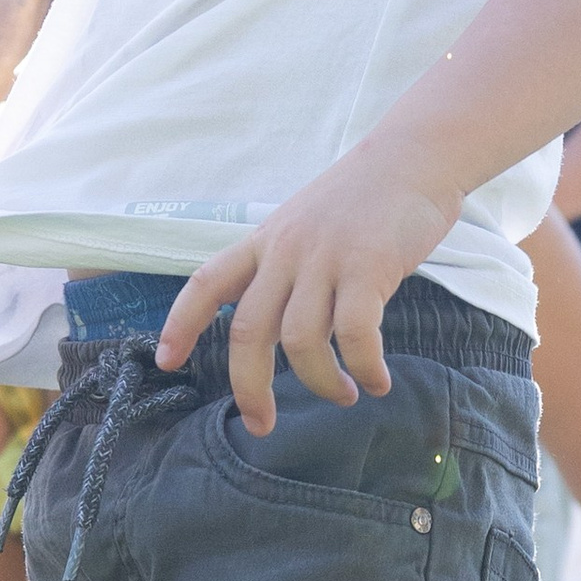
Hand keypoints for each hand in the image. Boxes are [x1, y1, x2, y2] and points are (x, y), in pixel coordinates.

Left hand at [159, 141, 461, 434]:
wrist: (414, 156)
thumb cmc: (365, 196)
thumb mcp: (307, 224)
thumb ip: (291, 271)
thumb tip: (292, 332)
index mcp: (265, 241)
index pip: (206, 282)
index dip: (181, 323)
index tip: (166, 361)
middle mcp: (286, 251)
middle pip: (249, 331)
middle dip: (249, 387)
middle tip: (262, 424)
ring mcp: (326, 258)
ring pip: (302, 340)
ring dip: (321, 382)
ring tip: (346, 395)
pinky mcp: (368, 266)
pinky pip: (355, 334)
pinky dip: (364, 366)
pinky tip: (379, 381)